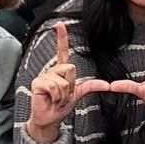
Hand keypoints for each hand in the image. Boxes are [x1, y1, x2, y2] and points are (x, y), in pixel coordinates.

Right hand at [26, 22, 111, 143]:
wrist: (50, 119)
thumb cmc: (60, 106)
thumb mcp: (78, 94)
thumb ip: (90, 86)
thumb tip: (106, 84)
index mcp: (61, 70)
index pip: (62, 51)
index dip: (61, 37)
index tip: (60, 24)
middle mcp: (52, 70)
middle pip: (70, 68)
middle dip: (70, 85)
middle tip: (63, 95)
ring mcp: (44, 76)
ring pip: (63, 80)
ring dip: (63, 94)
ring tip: (57, 99)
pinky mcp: (37, 83)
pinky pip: (54, 86)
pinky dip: (56, 96)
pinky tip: (51, 99)